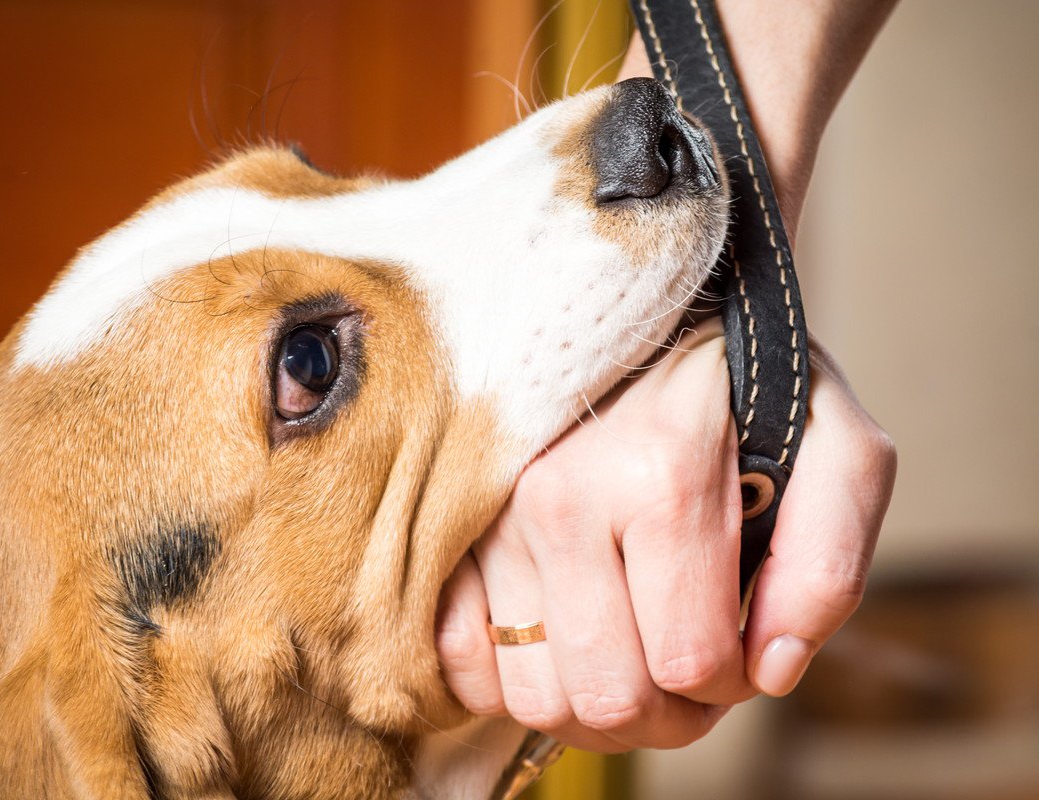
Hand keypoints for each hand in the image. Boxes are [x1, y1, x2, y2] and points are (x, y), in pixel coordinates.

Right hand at [435, 320, 895, 749]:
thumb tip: (771, 668)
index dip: (734, 680)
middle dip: (669, 712)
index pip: (692, 663)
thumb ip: (830, 562)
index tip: (739, 639)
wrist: (635, 310)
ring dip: (595, 705)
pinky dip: (514, 679)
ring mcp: (491, 518)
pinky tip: (561, 639)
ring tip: (629, 650)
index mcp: (663, 478)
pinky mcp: (453, 530)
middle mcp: (560, 500)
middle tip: (687, 663)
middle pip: (609, 699)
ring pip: (536, 698)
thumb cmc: (740, 386)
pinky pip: (464, 663)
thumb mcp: (836, 447)